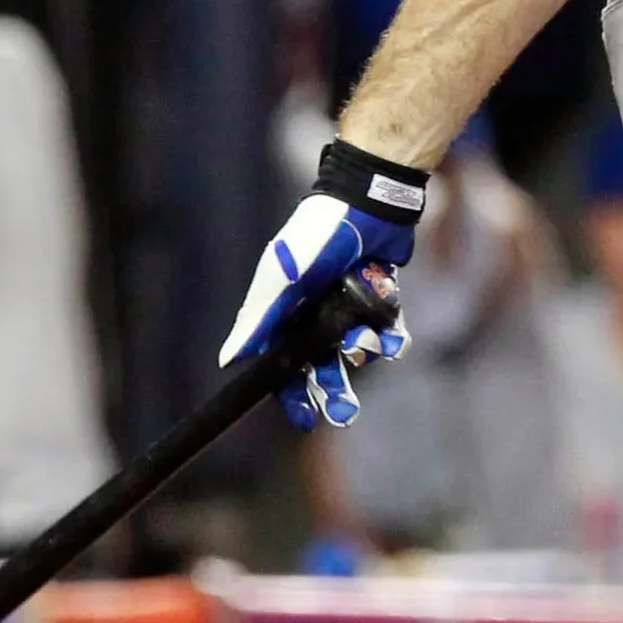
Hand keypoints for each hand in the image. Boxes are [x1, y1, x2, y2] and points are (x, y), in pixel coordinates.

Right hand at [221, 141, 429, 432]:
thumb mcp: (282, 278)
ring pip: (358, 349)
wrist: (368, 202)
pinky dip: (392, 337)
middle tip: (345, 412)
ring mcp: (349, 306)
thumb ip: (259, 320)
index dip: (292, 394)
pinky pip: (387, 329)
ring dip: (364, 352)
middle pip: (323, 365)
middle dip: (334, 389)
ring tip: (369, 344)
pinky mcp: (379, 297)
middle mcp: (315, 313)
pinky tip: (394, 339)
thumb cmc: (316, 237)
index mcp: (284, 312)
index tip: (304, 420)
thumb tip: (228, 362)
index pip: (284, 364)